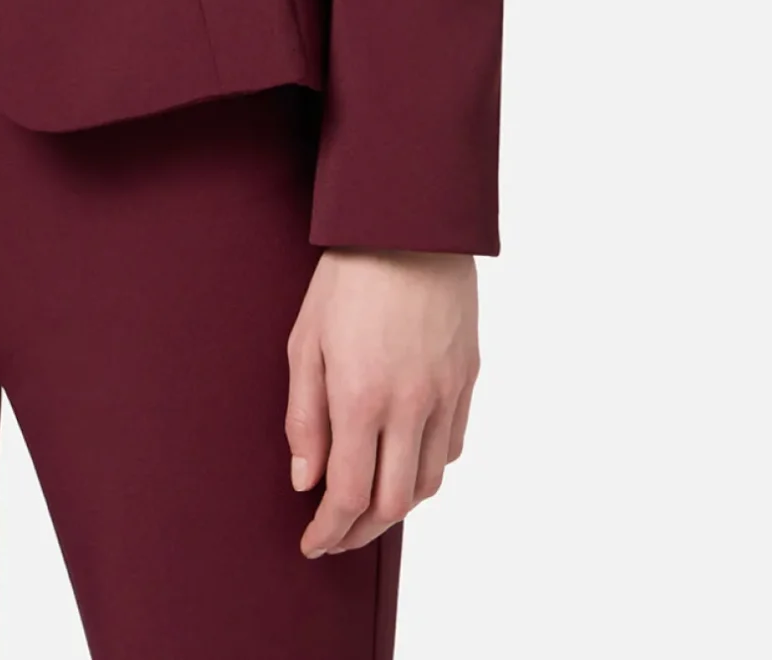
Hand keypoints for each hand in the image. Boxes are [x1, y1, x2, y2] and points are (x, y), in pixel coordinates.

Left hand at [285, 248, 478, 557]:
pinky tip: (403, 464)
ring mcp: (445, 396)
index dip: (330, 530)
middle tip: (336, 537)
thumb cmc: (346, 278)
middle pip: (393, 504)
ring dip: (396, 509)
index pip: (349, 494)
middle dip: (361, 533)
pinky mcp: (468, 382)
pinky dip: (426, 470)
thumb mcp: (305, 342)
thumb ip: (304, 417)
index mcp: (361, 396)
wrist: (409, 227)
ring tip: (367, 509)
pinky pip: (451, 448)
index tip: (313, 544)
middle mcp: (410, 406)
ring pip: (428, 483)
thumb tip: (306, 481)